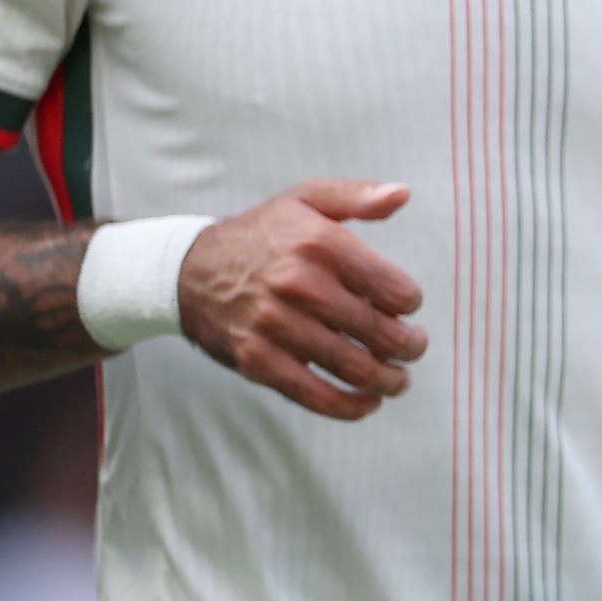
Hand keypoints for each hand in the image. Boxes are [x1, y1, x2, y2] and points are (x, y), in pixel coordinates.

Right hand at [181, 181, 428, 420]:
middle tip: (415, 347)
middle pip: (381, 333)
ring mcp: (277, 327)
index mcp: (321, 245)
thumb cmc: (260, 235)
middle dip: (410, 346)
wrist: (186, 271)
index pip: (395, 290)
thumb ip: (358, 195)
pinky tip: (369, 402)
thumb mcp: (305, 199)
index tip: (407, 307)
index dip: (411, 304)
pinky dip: (351, 406)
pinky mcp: (258, 361)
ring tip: (399, 378)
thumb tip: (403, 194)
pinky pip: (315, 395)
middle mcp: (300, 286)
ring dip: (390, 380)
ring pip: (354, 368)